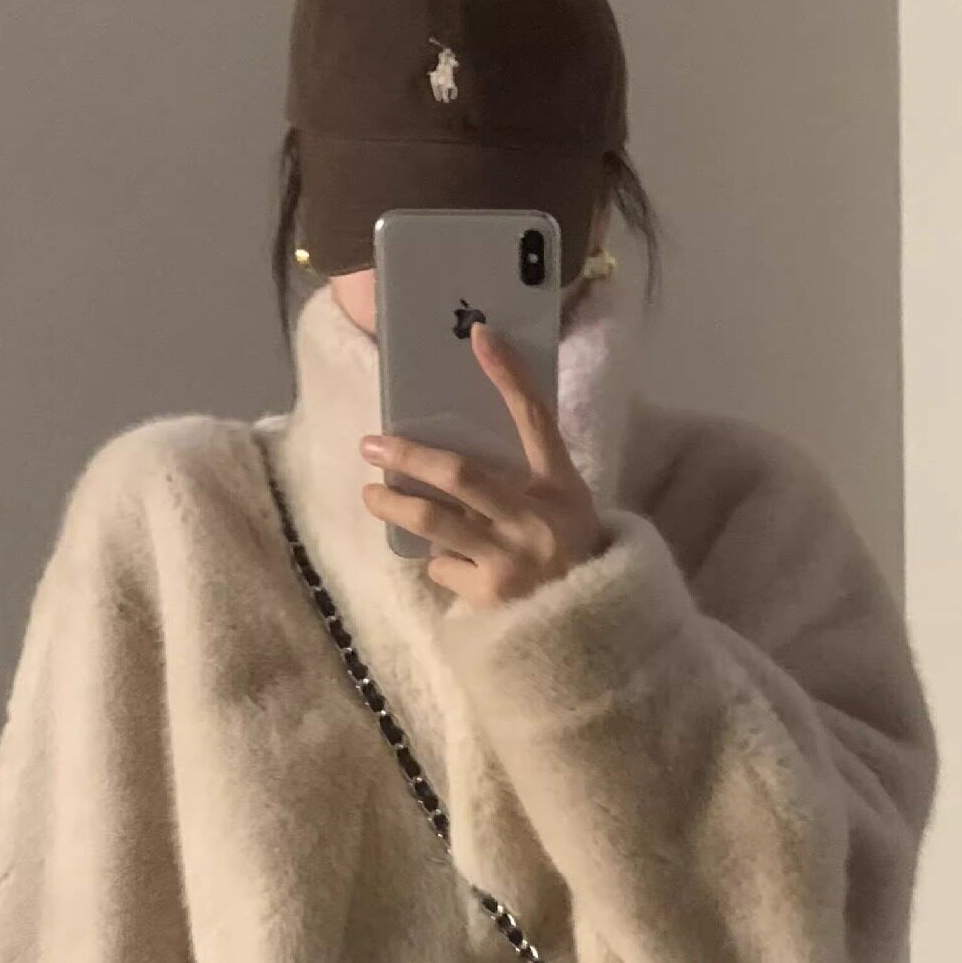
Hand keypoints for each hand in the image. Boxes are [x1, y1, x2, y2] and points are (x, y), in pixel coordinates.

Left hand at [359, 323, 609, 607]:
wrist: (590, 628)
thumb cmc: (570, 550)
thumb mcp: (564, 500)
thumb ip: (526, 467)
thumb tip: (469, 427)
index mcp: (560, 487)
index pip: (536, 419)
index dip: (509, 375)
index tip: (479, 334)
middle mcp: (535, 520)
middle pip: (459, 474)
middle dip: (407, 457)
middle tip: (372, 447)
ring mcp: (510, 561)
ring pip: (433, 522)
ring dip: (392, 507)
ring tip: (372, 496)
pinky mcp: (489, 597)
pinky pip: (442, 566)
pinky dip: (439, 560)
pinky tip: (453, 563)